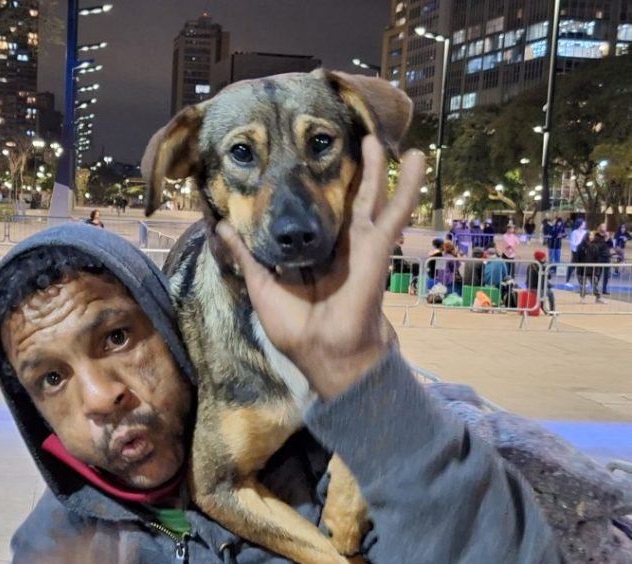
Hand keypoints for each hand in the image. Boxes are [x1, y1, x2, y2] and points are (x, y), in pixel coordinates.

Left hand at [216, 136, 424, 400]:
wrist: (326, 353)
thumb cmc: (296, 330)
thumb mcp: (262, 286)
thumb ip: (246, 254)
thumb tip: (221, 227)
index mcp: (313, 255)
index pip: (313, 215)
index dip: (311, 189)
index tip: (304, 160)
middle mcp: (338, 246)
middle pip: (343, 199)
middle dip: (345, 172)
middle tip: (345, 140)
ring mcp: (361, 244)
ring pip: (371, 197)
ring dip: (375, 168)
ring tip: (376, 137)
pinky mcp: (378, 246)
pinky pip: (396, 211)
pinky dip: (407, 185)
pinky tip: (415, 159)